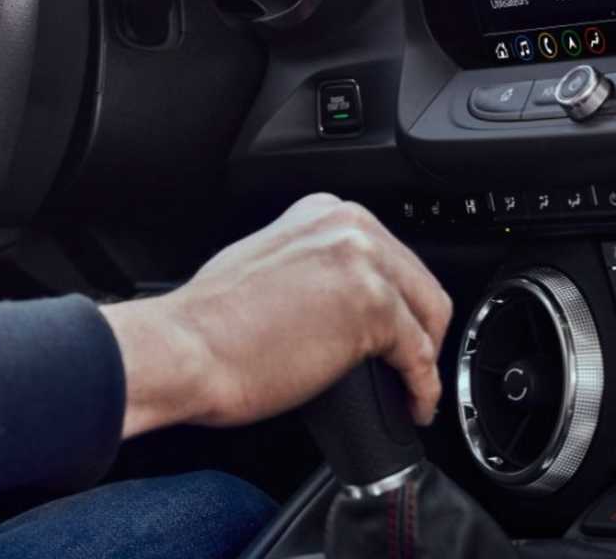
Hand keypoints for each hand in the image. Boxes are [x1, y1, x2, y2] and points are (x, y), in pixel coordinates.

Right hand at [101, 193, 452, 437]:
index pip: (389, 254)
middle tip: (410, 367)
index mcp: (323, 212)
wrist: (186, 349)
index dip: (400, 300)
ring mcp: (363, 263)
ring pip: (429, 317)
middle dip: (421, 330)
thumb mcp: (267, 262)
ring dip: (427, 360)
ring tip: (414, 390)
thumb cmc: (209, 322)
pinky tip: (414, 404)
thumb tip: (338, 298)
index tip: (399, 329)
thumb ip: (310, 264)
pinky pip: (420, 357)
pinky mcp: (373, 308)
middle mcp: (349, 227)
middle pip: (419, 282)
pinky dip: (424, 388)